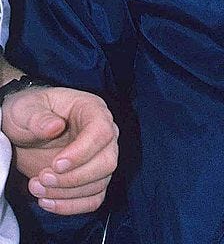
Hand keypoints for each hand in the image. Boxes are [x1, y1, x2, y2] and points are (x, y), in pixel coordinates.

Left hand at [2, 86, 117, 214]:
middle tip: (43, 177)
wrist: (23, 134)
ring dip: (66, 193)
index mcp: (92, 109)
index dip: (82, 152)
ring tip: (36, 186)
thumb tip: (55, 127)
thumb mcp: (25, 110)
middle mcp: (103, 133)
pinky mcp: (92, 179)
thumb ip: (38, 117)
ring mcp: (99, 157)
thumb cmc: (27, 114)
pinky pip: (93, 199)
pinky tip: (46, 200)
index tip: (55, 164)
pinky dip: (70, 206)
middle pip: (107, 161)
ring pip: (100, 183)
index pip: (102, 132)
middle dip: (74, 177)